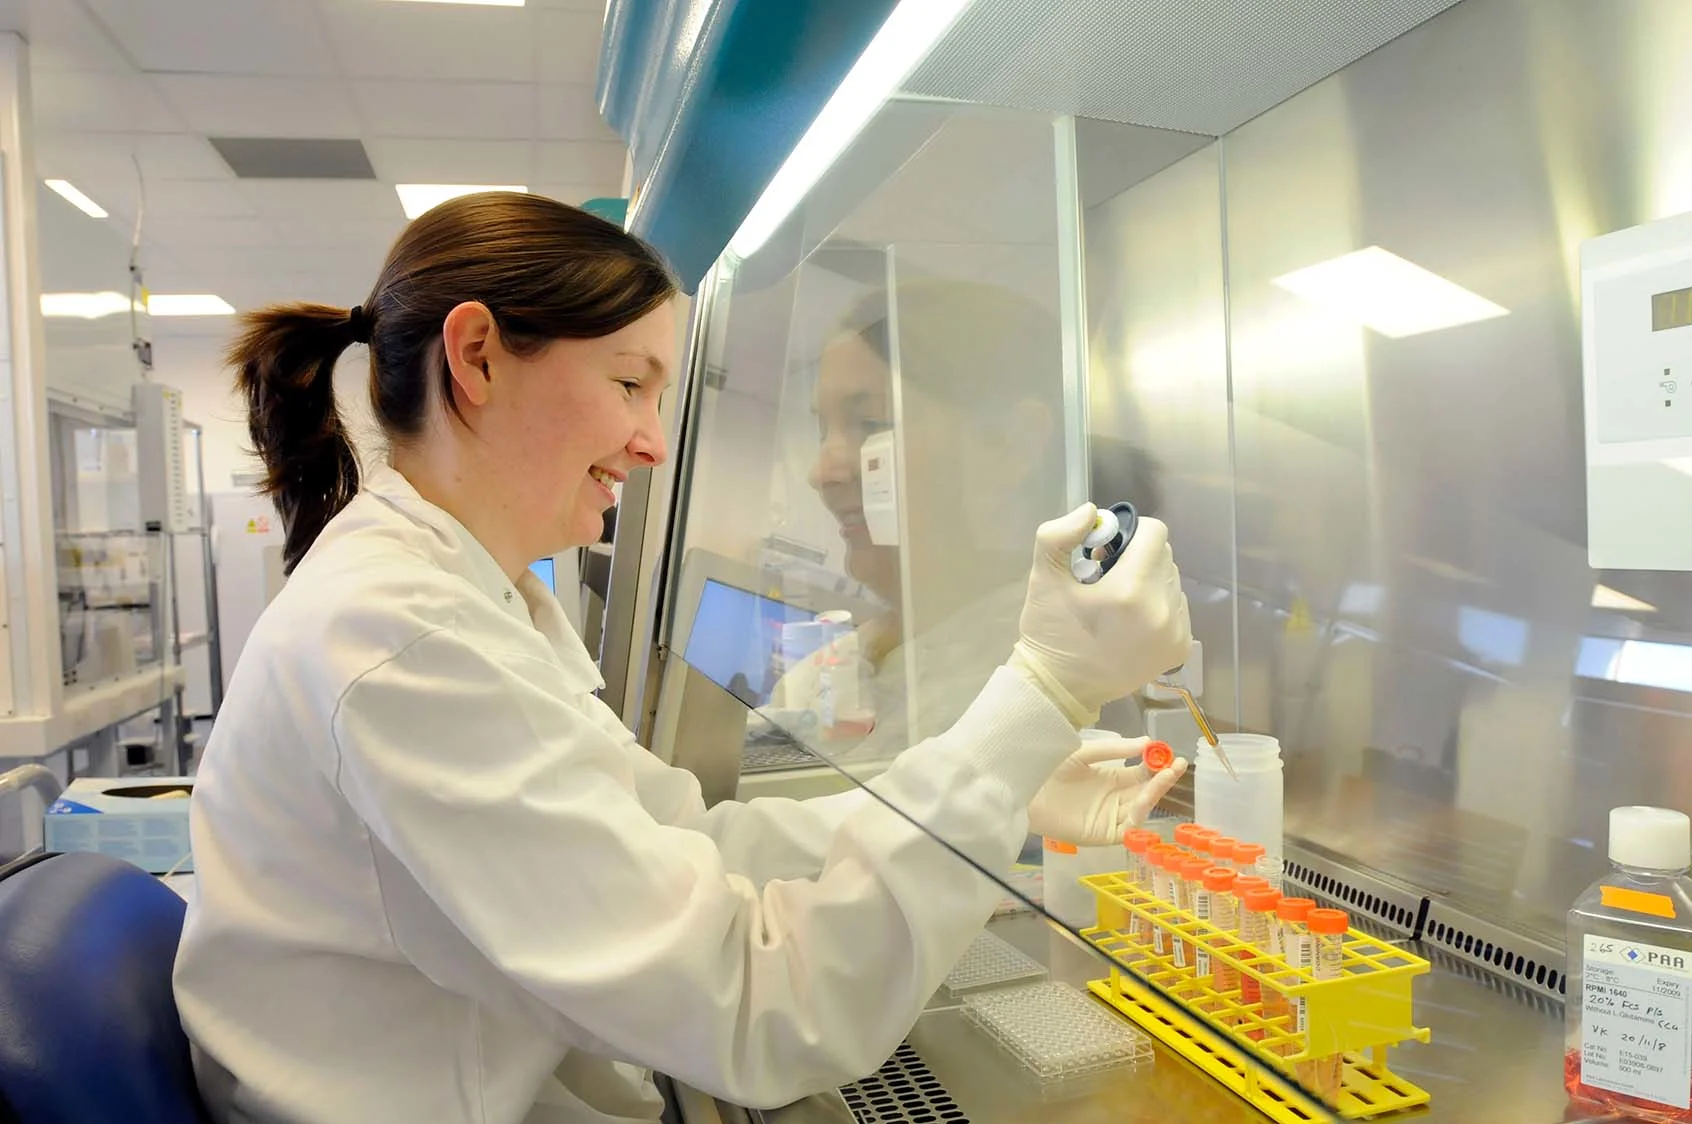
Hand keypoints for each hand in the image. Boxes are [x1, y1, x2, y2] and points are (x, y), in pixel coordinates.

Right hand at [1010, 503, 1191, 724]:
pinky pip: (1177, 605)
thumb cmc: (1051, 633)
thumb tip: (1092, 512)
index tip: (1104, 553)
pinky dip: (1158, 604)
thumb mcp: (1043, 578)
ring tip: (1118, 603)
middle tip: (1105, 577)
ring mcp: (1175, 632)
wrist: (1061, 690)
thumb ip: (1060, 535)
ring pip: (1172, 579)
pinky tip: (1131, 620)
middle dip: (1137, 557)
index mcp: (1130, 590)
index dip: (1128, 533)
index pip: (1154, 533)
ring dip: (1149, 580)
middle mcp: (1162, 610)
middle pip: (1164, 555)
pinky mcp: (1180, 647)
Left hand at [1027, 736, 1188, 845]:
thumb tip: (1147, 742)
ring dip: (1153, 793)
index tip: (1170, 754)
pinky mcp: (1102, 835)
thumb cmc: (1049, 769)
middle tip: (1176, 764)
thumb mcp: (1084, 754)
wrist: (1024, 790)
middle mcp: (1114, 798)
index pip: (1142, 773)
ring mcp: (1110, 817)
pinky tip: (1142, 802)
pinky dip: (1137, 817)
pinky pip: (1126, 829)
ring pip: (1140, 808)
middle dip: (1162, 779)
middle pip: (1146, 791)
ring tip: (1163, 776)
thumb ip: (1114, 750)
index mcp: (1111, 778)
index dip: (1157, 765)